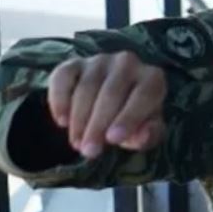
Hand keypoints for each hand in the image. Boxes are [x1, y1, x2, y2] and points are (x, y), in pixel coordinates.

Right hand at [46, 51, 167, 158]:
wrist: (111, 102)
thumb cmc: (134, 119)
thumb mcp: (146, 131)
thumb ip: (149, 135)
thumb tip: (141, 136)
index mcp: (152, 78)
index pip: (144, 95)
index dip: (128, 118)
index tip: (113, 140)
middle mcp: (128, 63)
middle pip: (111, 93)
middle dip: (98, 125)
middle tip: (89, 150)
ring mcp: (100, 61)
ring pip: (86, 87)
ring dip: (79, 119)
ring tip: (77, 143)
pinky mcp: (74, 63)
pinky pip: (63, 78)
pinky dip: (59, 100)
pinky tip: (62, 121)